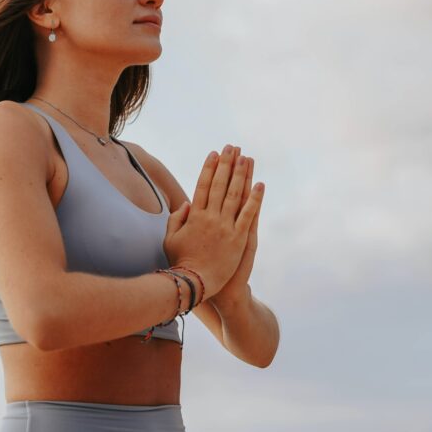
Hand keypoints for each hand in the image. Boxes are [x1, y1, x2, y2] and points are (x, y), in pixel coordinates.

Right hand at [163, 144, 264, 300]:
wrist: (196, 284)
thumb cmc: (180, 263)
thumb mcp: (170, 239)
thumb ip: (176, 219)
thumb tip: (187, 203)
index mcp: (194, 217)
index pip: (202, 185)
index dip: (209, 168)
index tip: (213, 154)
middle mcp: (210, 218)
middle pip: (220, 185)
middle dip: (226, 164)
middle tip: (232, 147)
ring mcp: (226, 227)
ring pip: (235, 195)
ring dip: (242, 174)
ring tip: (246, 157)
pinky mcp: (240, 239)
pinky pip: (249, 214)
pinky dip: (255, 199)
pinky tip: (260, 184)